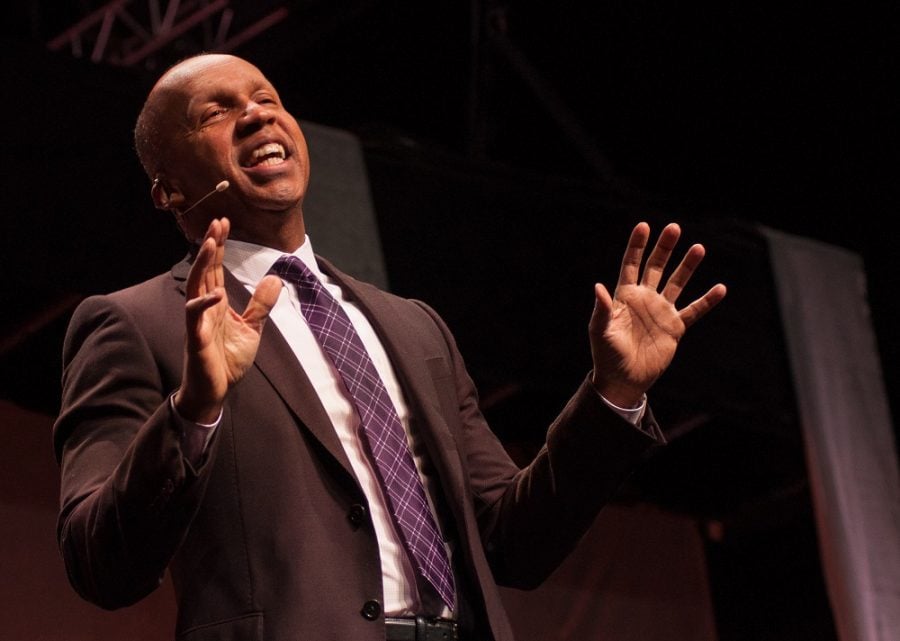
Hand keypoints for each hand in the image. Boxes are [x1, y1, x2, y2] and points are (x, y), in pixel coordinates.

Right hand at [174, 218, 281, 421]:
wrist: (215, 390)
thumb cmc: (228, 361)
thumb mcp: (252, 328)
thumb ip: (261, 304)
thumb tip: (275, 278)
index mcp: (216, 303)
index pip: (216, 269)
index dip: (220, 246)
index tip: (224, 223)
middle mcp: (204, 307)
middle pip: (205, 270)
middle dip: (211, 245)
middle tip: (217, 221)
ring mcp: (198, 322)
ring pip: (196, 286)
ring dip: (202, 265)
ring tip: (211, 243)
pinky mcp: (196, 339)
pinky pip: (195, 317)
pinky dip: (203, 304)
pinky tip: (215, 293)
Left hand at [589, 222, 725, 406]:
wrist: (623, 379)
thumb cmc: (606, 355)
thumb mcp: (600, 331)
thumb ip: (602, 309)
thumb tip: (598, 287)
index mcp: (624, 296)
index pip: (631, 265)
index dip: (637, 246)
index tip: (644, 226)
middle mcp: (644, 299)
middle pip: (656, 267)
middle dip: (665, 248)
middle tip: (674, 228)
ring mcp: (661, 312)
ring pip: (677, 283)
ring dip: (687, 267)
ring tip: (699, 248)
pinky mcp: (674, 327)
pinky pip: (694, 311)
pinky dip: (707, 300)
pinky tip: (720, 288)